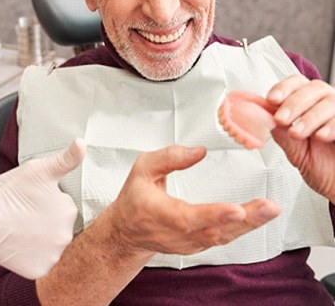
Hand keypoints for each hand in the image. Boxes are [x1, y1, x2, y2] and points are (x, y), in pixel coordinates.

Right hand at [0, 138, 85, 278]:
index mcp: (69, 210)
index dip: (48, 201)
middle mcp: (66, 235)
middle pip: (60, 226)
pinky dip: (33, 256)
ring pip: (52, 244)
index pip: (64, 205)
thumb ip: (66, 159)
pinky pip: (41, 262)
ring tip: (22, 227)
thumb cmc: (7, 193)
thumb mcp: (39, 169)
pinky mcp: (39, 271)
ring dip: (42, 238)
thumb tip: (82, 143)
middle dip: (47, 220)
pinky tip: (20, 244)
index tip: (33, 200)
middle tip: (26, 214)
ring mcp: (52, 255)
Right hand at [107, 145, 279, 256]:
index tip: (236, 209)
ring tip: (270, 210)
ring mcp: (188, 243)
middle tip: (269, 207)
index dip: (213, 215)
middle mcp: (176, 233)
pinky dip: (242, 229)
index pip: (188, 217)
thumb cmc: (134, 198)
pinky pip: (222, 238)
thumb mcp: (142, 169)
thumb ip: (169, 157)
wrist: (127, 231)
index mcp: (160, 213)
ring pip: (222, 237)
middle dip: (245, 220)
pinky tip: (258, 217)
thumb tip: (199, 151)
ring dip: (250, 225)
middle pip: (214, 231)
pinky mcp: (197, 245)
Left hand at [267, 74, 334, 201]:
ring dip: (309, 117)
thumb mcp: (293, 148)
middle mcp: (327, 104)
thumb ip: (279, 130)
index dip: (283, 88)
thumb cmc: (321, 166)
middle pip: (313, 89)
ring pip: (329, 102)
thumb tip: (260, 115)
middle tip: (281, 119)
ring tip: (298, 133)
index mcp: (309, 104)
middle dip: (293, 103)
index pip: (297, 83)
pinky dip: (331, 125)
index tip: (271, 99)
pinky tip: (321, 135)